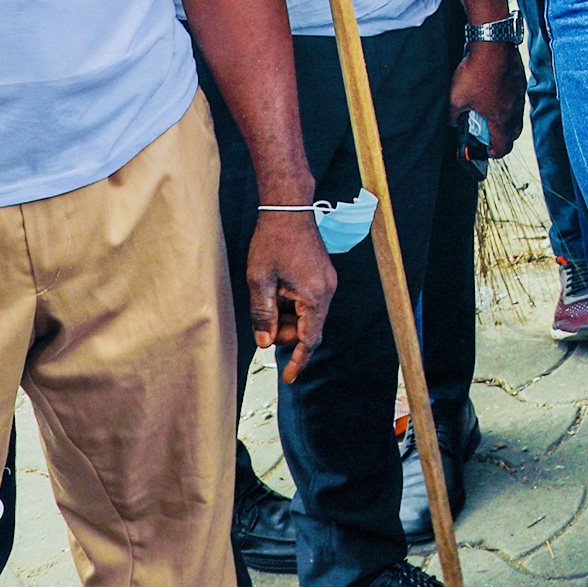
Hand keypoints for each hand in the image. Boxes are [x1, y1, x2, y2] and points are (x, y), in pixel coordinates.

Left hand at [247, 210, 336, 383]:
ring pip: (307, 315)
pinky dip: (292, 305)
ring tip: (267, 300)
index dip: (299, 359)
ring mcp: (327, 282)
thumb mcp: (260, 280)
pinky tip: (276, 293)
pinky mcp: (322, 276)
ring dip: (287, 318)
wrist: (288, 209)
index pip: (310, 338)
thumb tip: (265, 342)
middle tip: (262, 328)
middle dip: (285, 334)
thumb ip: (263, 314)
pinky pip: (309, 301)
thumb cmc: (273, 241)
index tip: (289, 377)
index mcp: (314, 295)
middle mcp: (327, 290)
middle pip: (308, 328)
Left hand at [451, 38, 521, 157]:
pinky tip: (492, 93)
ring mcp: (519, 94)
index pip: (504, 146)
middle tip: (487, 135)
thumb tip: (454, 121)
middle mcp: (514, 109)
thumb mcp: (455, 99)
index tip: (486, 152)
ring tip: (487, 113)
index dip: (494, 153)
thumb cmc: (476, 71)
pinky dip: (506, 102)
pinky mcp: (519, 80)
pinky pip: (515, 99)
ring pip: (515, 115)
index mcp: (500, 119)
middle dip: (500, 138)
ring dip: (503, 119)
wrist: (492, 43)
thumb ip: (454, 116)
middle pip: (513, 133)